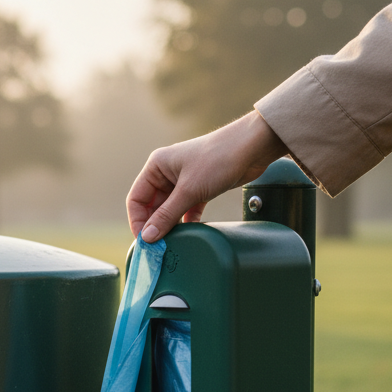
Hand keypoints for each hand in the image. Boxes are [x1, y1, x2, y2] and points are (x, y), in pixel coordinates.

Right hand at [127, 111, 287, 241]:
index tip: (145, 240)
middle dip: (155, 225)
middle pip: (151, 206)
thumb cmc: (219, 159)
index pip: (136, 199)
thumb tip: (147, 238)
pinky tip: (190, 233)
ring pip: (169, 209)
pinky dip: (186, 221)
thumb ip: (166, 216)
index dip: (137, 221)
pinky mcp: (199, 188)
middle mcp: (166, 173)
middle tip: (159, 246)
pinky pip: (185, 209)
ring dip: (170, 225)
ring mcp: (183, 181)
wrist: (254, 146)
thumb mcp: (189, 191)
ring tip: (174, 241)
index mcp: (156, 166)